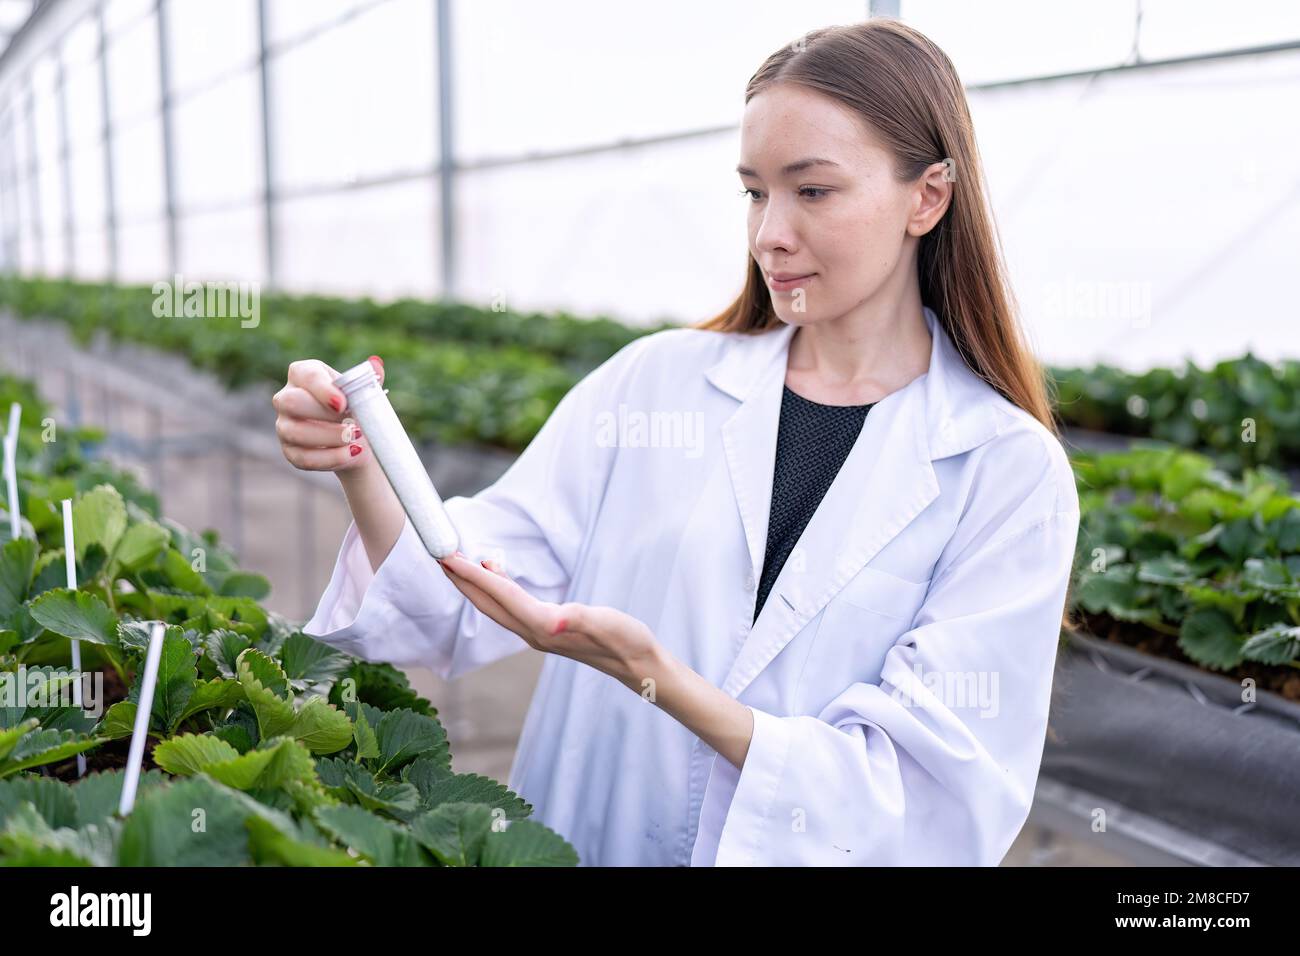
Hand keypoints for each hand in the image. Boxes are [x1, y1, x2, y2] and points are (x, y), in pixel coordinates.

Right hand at [272, 356, 383, 472]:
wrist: (358, 441)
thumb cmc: (358, 409)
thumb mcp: (365, 393)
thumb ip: (368, 380)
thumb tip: (375, 364)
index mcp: (304, 374)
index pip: (305, 374)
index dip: (323, 389)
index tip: (344, 404)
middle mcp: (286, 398)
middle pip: (290, 402)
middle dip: (323, 414)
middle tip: (352, 422)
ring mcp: (284, 426)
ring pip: (294, 432)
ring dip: (330, 438)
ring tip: (356, 438)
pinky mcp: (290, 452)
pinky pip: (303, 458)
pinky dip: (331, 458)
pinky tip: (352, 453)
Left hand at [437, 552, 663, 689]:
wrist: (637, 664)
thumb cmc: (625, 641)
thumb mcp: (605, 623)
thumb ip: (579, 620)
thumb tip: (557, 620)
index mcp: (544, 627)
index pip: (501, 596)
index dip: (474, 575)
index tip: (450, 557)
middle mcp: (534, 633)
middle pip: (489, 604)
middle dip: (463, 580)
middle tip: (440, 555)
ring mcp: (538, 634)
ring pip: (497, 606)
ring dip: (476, 585)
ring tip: (460, 562)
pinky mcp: (546, 630)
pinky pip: (511, 607)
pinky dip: (497, 588)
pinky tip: (498, 575)